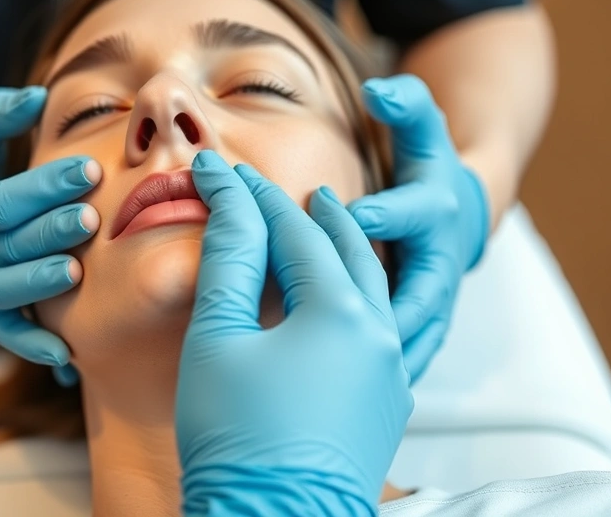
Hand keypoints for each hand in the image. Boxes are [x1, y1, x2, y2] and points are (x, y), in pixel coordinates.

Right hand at [0, 86, 99, 367]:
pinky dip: (30, 346)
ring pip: (1, 293)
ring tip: (76, 273)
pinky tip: (66, 357)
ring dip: (38, 285)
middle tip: (91, 217)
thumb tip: (36, 97)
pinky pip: (5, 331)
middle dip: (48, 232)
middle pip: (3, 248)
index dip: (42, 187)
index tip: (90, 167)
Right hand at [177, 151, 412, 516]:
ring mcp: (391, 373)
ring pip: (376, 292)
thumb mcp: (219, 340)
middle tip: (302, 191)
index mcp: (340, 312)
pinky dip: (361, 300)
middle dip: (318, 218)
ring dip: (350, 254)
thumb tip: (232, 201)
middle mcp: (381, 335)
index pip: (294, 233)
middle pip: (349, 253)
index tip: (225, 173)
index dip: (254, 199)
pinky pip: (383, 331)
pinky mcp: (388, 406)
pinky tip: (348, 303)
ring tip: (332, 231)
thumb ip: (230, 261)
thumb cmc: (237, 438)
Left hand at [350, 74, 488, 381]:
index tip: (352, 215)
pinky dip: (379, 385)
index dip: (384, 215)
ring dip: (380, 363)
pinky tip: (343, 408)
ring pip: (410, 340)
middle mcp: (439, 265)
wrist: (459, 217)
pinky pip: (401, 362)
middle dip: (377, 311)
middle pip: (414, 295)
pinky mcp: (423, 332)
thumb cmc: (427, 169)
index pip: (412, 214)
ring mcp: (435, 305)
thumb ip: (406, 105)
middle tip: (334, 329)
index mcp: (433, 215)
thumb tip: (379, 89)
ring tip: (338, 385)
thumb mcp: (423, 130)